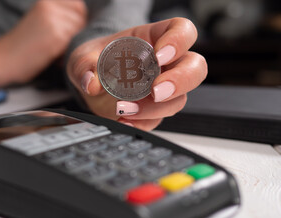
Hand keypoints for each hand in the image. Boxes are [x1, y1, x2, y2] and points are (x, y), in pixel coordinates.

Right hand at [0, 0, 85, 86]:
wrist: (4, 59)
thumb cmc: (23, 45)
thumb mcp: (40, 21)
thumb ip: (59, 17)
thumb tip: (84, 23)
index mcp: (46, 1)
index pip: (78, 5)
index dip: (78, 20)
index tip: (70, 33)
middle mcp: (50, 6)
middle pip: (81, 18)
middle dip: (77, 32)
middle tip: (62, 45)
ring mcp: (54, 19)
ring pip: (80, 31)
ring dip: (73, 42)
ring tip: (57, 51)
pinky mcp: (57, 35)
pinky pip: (75, 42)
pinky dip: (68, 51)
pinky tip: (56, 57)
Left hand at [67, 18, 206, 130]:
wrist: (92, 80)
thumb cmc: (96, 59)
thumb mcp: (84, 56)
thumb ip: (85, 65)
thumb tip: (91, 82)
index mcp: (154, 38)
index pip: (182, 31)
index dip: (179, 41)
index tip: (160, 56)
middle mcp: (165, 63)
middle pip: (195, 67)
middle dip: (180, 81)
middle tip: (156, 91)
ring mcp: (162, 88)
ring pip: (179, 99)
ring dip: (156, 108)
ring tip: (125, 108)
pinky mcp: (154, 109)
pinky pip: (158, 119)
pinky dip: (142, 123)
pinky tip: (124, 121)